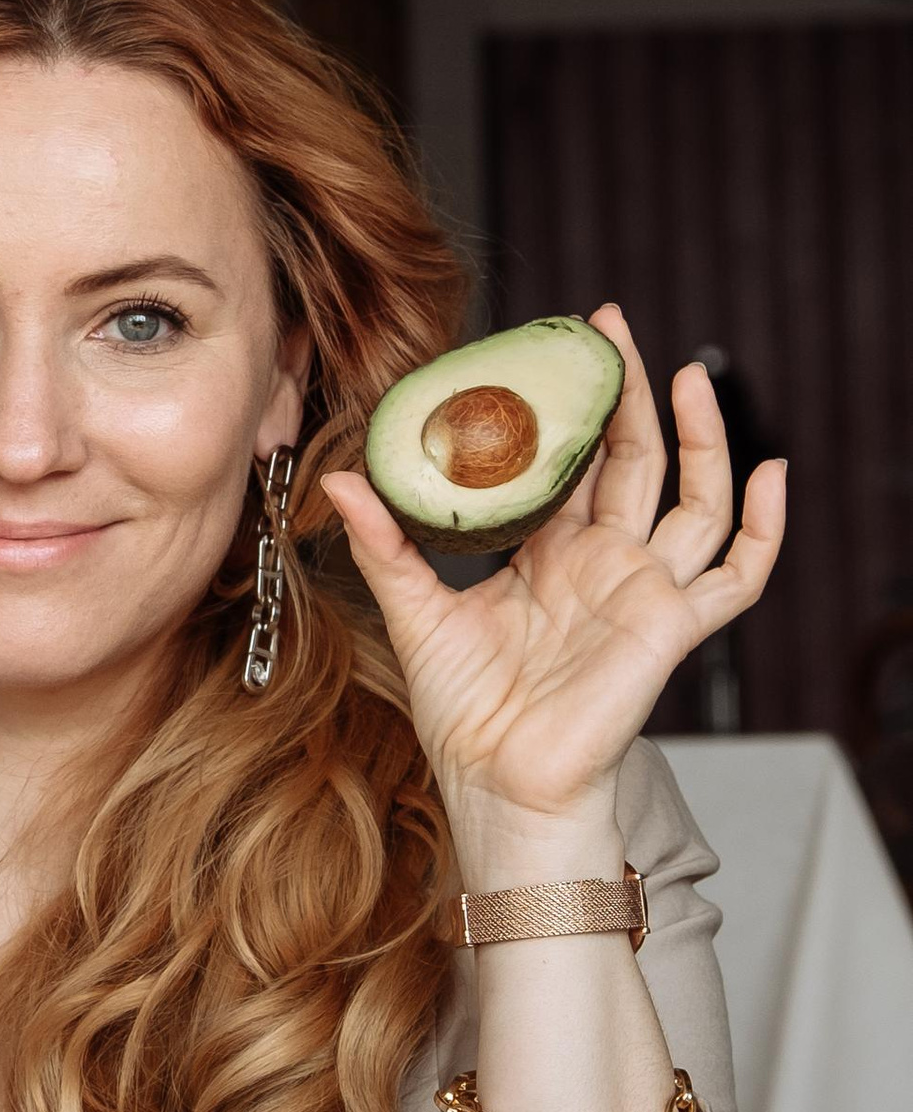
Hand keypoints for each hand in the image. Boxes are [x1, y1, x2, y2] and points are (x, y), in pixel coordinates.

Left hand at [320, 305, 784, 886]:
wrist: (497, 785)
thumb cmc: (463, 715)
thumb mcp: (412, 611)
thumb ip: (385, 543)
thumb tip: (339, 477)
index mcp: (548, 555)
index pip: (571, 463)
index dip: (569, 408)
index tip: (558, 347)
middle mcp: (603, 563)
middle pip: (633, 460)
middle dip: (629, 392)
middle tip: (612, 327)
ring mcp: (645, 590)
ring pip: (694, 499)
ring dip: (703, 436)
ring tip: (690, 374)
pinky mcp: (674, 624)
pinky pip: (741, 573)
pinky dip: (766, 526)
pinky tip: (772, 470)